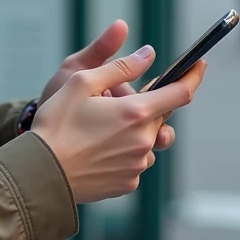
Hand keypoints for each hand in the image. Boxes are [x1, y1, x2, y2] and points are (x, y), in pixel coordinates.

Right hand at [31, 46, 206, 203]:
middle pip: (160, 116)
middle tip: (111, 101)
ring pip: (146, 139)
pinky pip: (134, 161)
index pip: (180, 93)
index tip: (199, 65)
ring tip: (99, 129)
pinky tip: (96, 150)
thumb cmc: (56, 124)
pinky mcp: (127, 184)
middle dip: (144, 105)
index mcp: (135, 112)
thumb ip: (120, 67)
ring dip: (133, 130)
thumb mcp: (82, 82)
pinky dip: (122, 152)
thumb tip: (148, 54)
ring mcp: (137, 166)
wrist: (40, 174)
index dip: (193, 76)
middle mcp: (143, 141)